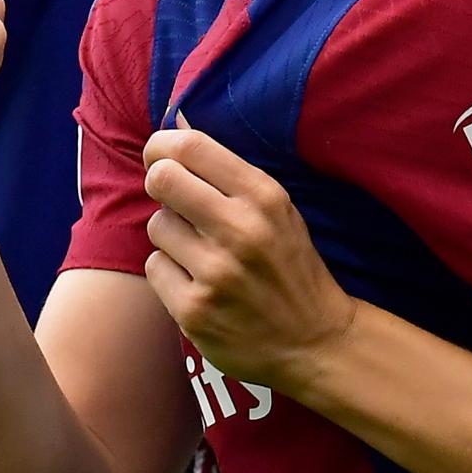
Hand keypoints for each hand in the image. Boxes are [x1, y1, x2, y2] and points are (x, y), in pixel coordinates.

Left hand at [139, 127, 354, 398]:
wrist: (316, 341)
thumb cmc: (290, 267)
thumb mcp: (279, 211)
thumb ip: (230, 176)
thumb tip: (173, 131)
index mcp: (265, 198)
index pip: (190, 147)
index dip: (163, 146)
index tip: (160, 155)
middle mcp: (240, 231)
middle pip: (162, 179)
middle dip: (160, 185)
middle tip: (174, 200)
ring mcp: (215, 273)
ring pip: (156, 226)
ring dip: (171, 236)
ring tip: (202, 253)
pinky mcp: (194, 310)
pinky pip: (155, 267)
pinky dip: (171, 273)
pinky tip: (199, 284)